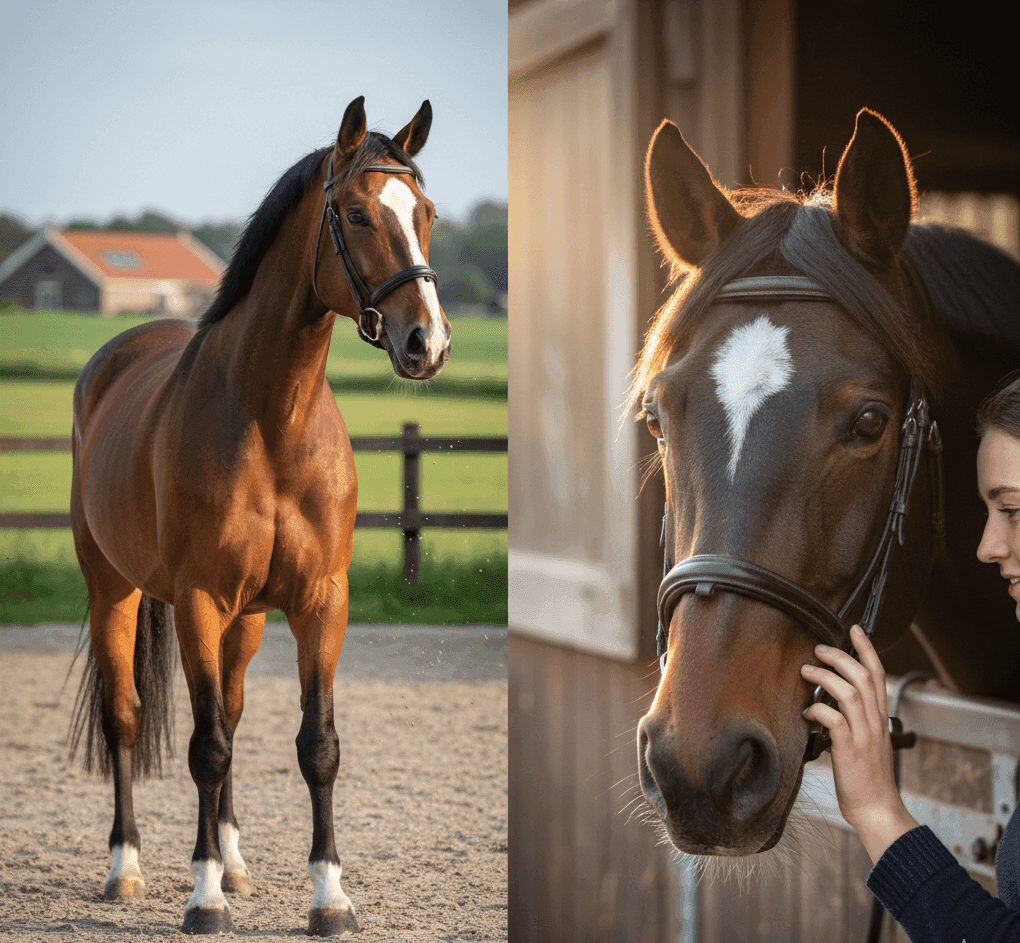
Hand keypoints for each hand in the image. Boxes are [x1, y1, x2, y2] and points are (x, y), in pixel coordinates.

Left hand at [801, 625, 918, 862]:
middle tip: (818, 648)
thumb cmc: (865, 776)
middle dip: (840, 656)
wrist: (876, 809)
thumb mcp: (865, 740)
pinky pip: (835, 721)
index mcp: (879, 718)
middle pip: (863, 677)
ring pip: (850, 693)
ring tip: (806, 670)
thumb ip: (852, 719)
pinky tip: (808, 711)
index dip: (867, 649)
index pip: (878, 675)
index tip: (855, 629)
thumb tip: (827, 700)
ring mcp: (864, 736)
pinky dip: (819, 710)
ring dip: (826, 677)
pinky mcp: (849, 751)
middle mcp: (874, 722)